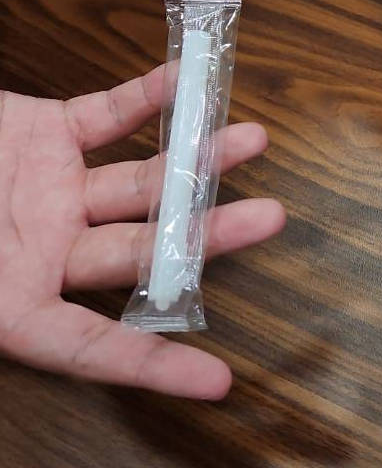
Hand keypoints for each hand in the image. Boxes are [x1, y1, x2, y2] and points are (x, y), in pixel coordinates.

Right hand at [0, 65, 284, 398]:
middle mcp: (43, 251)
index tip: (218, 383)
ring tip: (253, 141)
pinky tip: (190, 83)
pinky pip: (108, 116)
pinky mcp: (46, 133)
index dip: (150, 367)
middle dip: (205, 236)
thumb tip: (11, 335)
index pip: (88, 345)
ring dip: (197, 160)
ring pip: (140, 180)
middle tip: (269, 220)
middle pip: (139, 250)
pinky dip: (149, 99)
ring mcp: (50, 191)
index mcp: (9, 303)